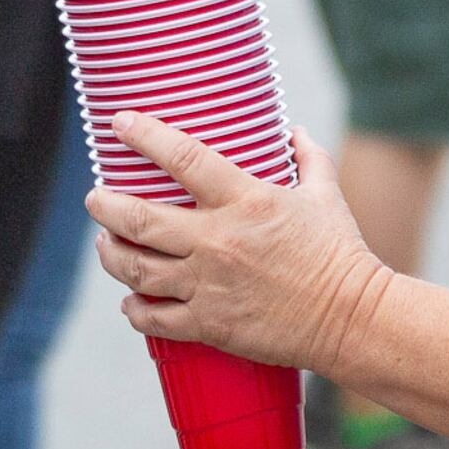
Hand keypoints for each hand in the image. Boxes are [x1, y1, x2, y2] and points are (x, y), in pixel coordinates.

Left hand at [88, 123, 391, 370]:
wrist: (352, 318)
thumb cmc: (341, 254)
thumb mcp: (326, 196)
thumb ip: (308, 159)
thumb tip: (294, 132)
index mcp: (244, 202)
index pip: (182, 158)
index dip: (144, 136)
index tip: (121, 123)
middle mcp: (217, 241)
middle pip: (139, 218)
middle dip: (105, 204)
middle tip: (96, 198)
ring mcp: (208, 285)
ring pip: (136, 268)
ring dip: (110, 253)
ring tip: (104, 244)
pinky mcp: (210, 325)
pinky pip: (155, 319)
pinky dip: (135, 309)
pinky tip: (131, 301)